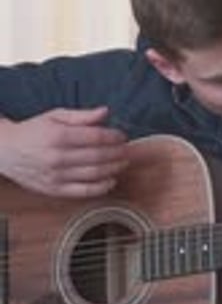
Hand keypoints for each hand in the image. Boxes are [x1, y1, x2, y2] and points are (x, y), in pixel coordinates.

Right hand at [0, 106, 128, 197]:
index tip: (122, 136)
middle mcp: (58, 157)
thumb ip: (81, 116)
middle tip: (127, 150)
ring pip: (94, 174)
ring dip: (114, 169)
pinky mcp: (55, 189)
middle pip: (98, 156)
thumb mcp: (55, 116)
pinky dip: (101, 188)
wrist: (6, 150)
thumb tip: (105, 112)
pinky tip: (111, 181)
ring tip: (123, 163)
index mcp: (58, 136)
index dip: (114, 137)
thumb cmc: (33, 131)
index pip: (96, 137)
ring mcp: (56, 176)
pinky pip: (83, 191)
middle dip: (118, 153)